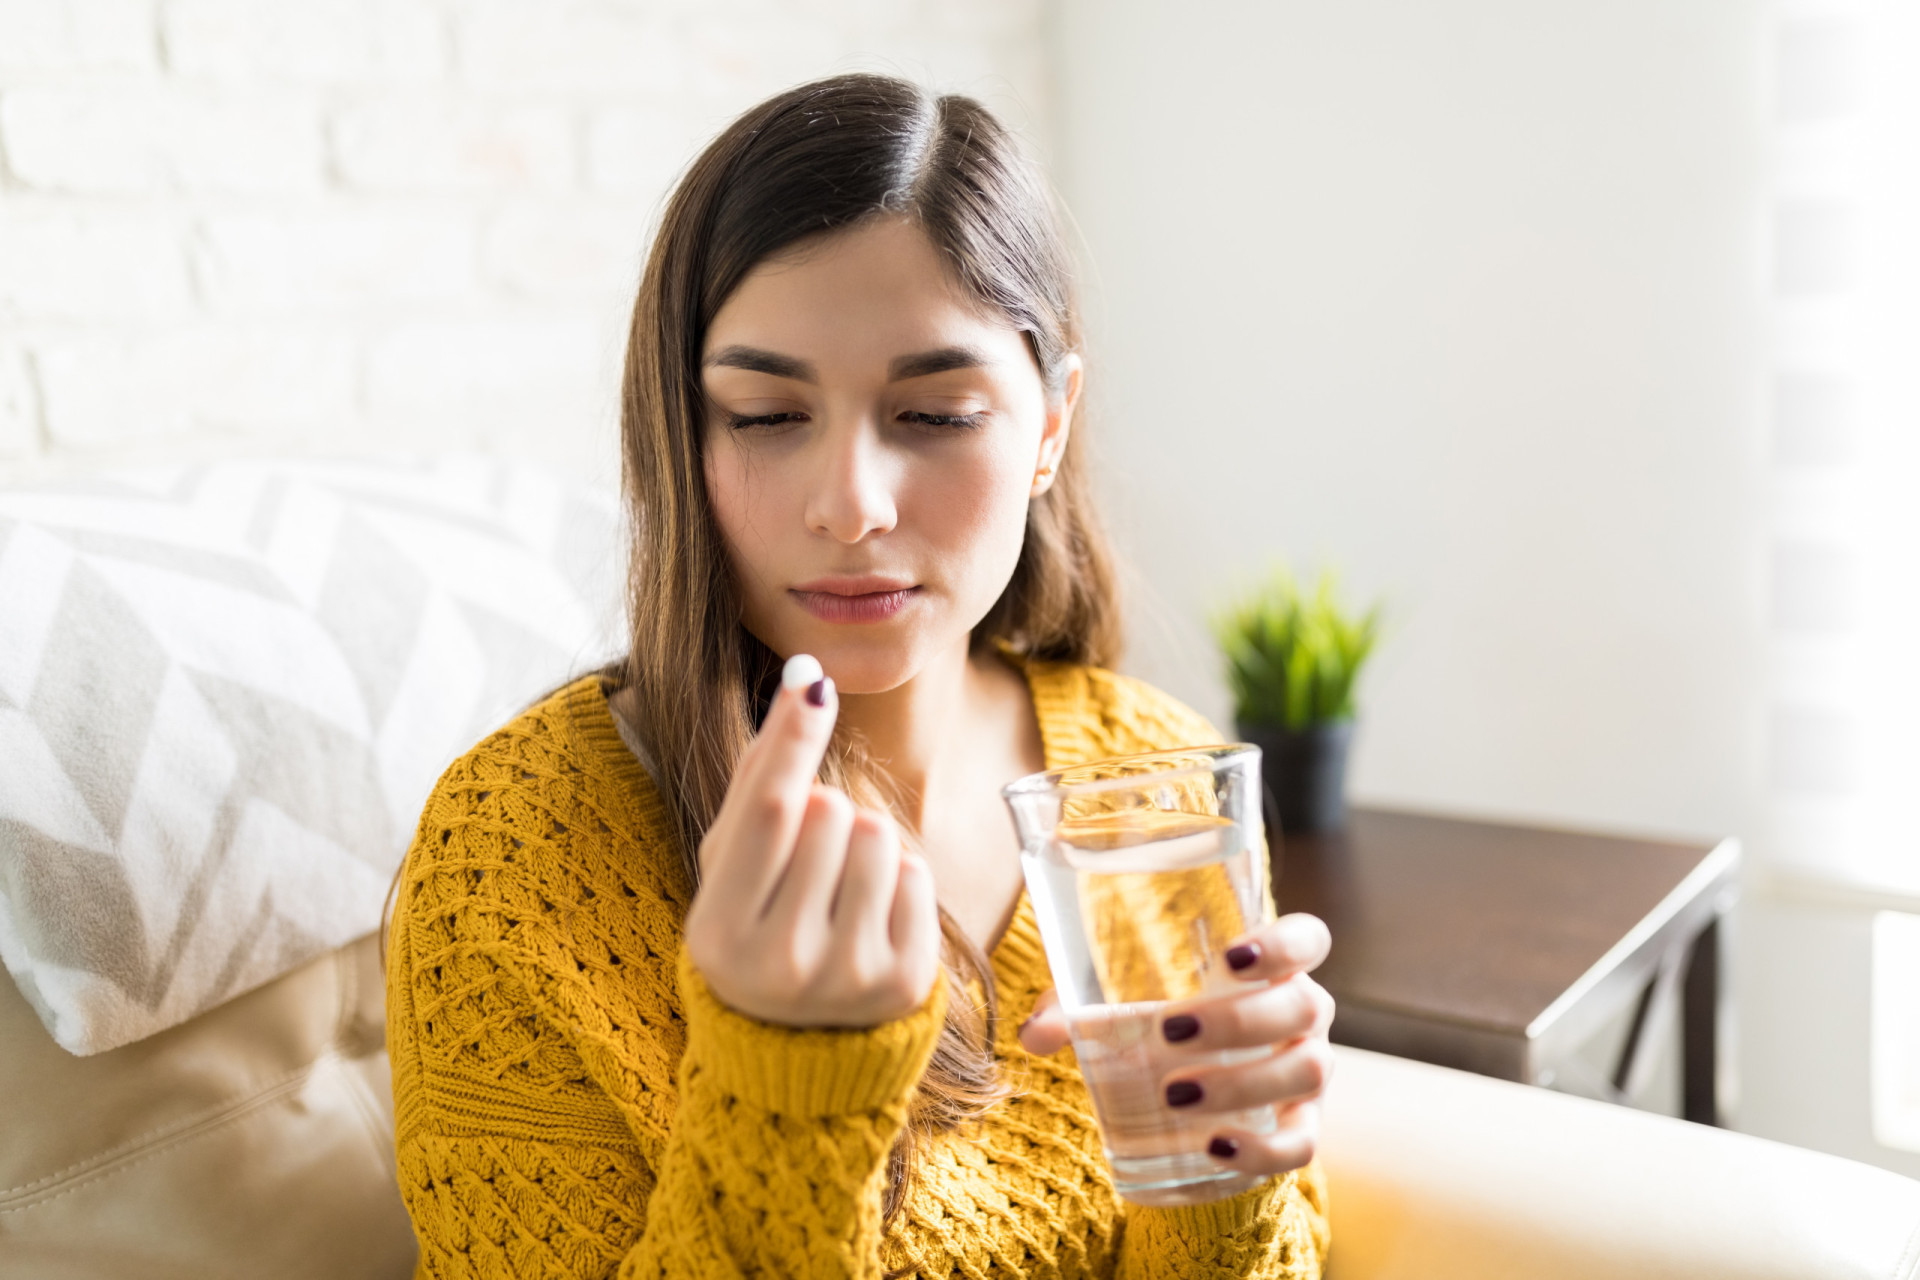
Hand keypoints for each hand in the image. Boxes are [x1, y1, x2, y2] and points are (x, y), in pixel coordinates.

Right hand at [682, 654, 941, 1027]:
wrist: (795, 1036)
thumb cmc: (756, 920)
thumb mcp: (731, 860)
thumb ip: (762, 772)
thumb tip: (806, 678)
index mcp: (721, 932)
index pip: (769, 809)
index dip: (794, 738)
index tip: (813, 684)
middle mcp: (782, 964)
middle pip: (833, 813)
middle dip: (826, 811)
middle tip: (807, 858)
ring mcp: (848, 978)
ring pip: (880, 836)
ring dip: (864, 841)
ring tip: (839, 885)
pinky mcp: (905, 982)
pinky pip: (916, 874)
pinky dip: (898, 876)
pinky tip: (870, 912)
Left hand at [1019, 913, 1334, 1177]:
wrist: (1196, 1098)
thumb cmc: (1162, 1024)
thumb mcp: (1121, 1005)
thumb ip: (1077, 1008)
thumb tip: (1033, 1034)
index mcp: (1270, 968)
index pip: (1307, 939)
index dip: (1284, 943)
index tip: (1232, 956)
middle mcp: (1303, 1013)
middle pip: (1302, 1006)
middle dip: (1238, 1019)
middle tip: (1169, 1031)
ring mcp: (1308, 1071)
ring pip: (1308, 1071)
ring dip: (1242, 1082)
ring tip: (1173, 1095)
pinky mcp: (1301, 1129)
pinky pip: (1303, 1144)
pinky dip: (1263, 1149)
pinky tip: (1216, 1148)